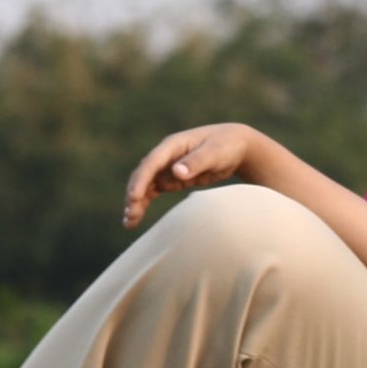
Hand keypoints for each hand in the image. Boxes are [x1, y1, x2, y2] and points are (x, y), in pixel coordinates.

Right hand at [124, 124, 259, 226]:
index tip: (134, 197)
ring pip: (145, 186)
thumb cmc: (226, 145)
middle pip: (144, 176)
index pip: (152, 163)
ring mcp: (167, 168)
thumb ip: (196, 162)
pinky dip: (144, 204)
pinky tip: (136, 218)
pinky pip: (153, 192)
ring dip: (136, 203)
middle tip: (130, 216)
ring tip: (129, 222)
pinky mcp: (172, 179)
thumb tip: (176, 172)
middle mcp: (166, 156)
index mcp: (173, 145)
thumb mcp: (215, 152)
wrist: (237, 146)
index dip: (141, 180)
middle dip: (134, 195)